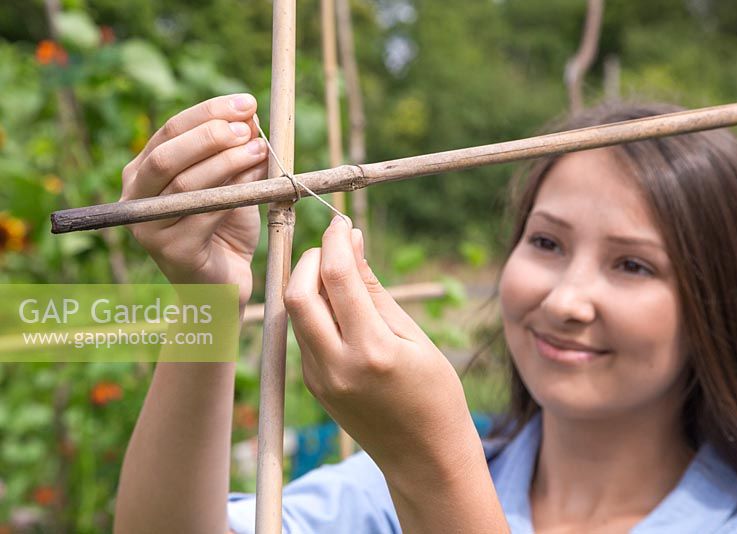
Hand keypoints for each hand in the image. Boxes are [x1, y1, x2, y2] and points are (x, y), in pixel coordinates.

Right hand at [121, 94, 266, 306]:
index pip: (170, 130)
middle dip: (211, 134)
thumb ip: (233, 153)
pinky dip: (234, 193)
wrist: (222, 286)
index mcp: (143, 173)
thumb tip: (252, 116)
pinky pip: (205, 214)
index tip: (247, 102)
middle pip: (168, 154)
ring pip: (186, 184)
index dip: (209, 112)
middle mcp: (136, 198)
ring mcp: (149, 227)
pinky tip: (258, 179)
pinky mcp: (172, 252)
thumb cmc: (224, 230)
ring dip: (227, 161)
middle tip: (250, 128)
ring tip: (261, 150)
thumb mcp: (229, 184)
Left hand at [284, 216, 478, 483]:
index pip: (336, 277)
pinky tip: (339, 307)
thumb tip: (351, 244)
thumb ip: (375, 290)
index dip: (334, 241)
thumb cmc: (435, 395)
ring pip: (294, 314)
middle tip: (334, 246)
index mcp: (372, 350)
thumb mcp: (415, 338)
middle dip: (309, 259)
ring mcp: (319, 379)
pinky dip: (314, 310)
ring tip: (338, 272)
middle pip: (297, 294)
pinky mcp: (313, 385)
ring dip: (308, 283)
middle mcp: (337, 366)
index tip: (342, 224)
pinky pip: (303, 335)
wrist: (423, 457)